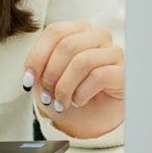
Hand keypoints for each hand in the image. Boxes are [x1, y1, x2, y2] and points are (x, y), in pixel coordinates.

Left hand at [22, 20, 123, 138]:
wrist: (88, 121)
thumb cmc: (68, 94)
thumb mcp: (45, 79)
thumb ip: (38, 67)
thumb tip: (31, 70)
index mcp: (78, 30)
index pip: (55, 31)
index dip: (37, 57)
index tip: (28, 81)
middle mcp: (98, 36)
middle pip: (67, 45)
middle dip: (51, 75)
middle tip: (47, 96)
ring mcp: (113, 53)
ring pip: (82, 61)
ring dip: (65, 87)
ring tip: (62, 102)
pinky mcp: (123, 72)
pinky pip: (99, 76)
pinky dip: (82, 93)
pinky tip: (79, 101)